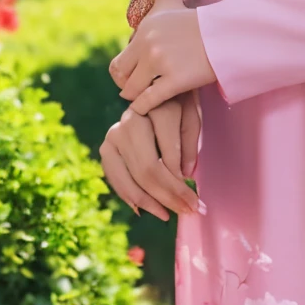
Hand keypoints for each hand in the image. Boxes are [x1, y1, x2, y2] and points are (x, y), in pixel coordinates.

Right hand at [99, 97, 202, 220]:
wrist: (153, 89)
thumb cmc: (178, 103)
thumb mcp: (192, 117)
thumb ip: (190, 145)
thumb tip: (186, 177)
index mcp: (155, 108)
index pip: (168, 157)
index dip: (182, 184)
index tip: (197, 203)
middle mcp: (130, 121)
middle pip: (148, 170)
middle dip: (168, 196)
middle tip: (187, 212)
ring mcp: (114, 134)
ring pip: (130, 178)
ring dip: (150, 202)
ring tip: (168, 215)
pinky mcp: (107, 147)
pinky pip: (116, 178)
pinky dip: (130, 197)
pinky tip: (145, 209)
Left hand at [109, 6, 215, 116]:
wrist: (228, 35)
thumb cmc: (200, 26)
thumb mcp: (169, 13)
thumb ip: (151, 23)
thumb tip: (136, 23)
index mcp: (145, 30)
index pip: (118, 62)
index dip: (123, 76)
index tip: (133, 82)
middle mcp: (148, 44)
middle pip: (121, 77)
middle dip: (127, 88)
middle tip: (138, 94)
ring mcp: (161, 62)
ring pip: (132, 90)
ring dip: (137, 98)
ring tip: (145, 101)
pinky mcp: (175, 79)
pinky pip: (148, 100)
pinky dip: (144, 107)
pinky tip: (147, 109)